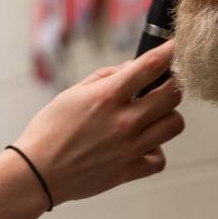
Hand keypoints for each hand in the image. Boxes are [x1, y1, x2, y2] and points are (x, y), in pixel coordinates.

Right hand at [12, 41, 184, 204]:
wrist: (37, 173)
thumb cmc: (49, 130)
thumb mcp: (73, 93)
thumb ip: (105, 77)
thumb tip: (132, 67)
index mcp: (108, 96)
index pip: (151, 65)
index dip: (171, 51)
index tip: (179, 45)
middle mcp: (124, 120)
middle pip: (173, 95)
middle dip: (172, 85)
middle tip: (163, 86)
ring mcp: (129, 147)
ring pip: (174, 124)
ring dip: (167, 116)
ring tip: (152, 117)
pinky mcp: (129, 171)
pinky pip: (160, 159)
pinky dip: (155, 151)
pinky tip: (142, 145)